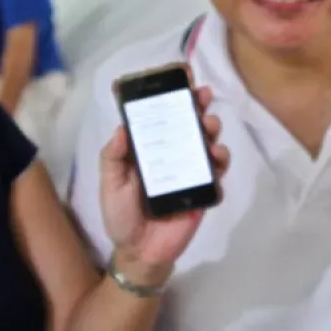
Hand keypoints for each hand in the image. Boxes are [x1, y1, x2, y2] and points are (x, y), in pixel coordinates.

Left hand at [97, 86, 230, 284]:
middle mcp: (172, 155)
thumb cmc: (121, 216)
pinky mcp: (204, 191)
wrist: (140, 252)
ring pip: (207, 143)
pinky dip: (220, 161)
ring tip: (208, 126)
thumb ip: (113, 156)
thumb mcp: (110, 183)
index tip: (181, 78)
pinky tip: (217, 156)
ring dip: (211, 130)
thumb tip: (122, 126)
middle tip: (201, 96)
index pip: (163, 117)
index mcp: (150, 150)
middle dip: (198, 107)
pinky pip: (217, 173)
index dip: (173, 98)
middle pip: (189, 124)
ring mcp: (191, 172)